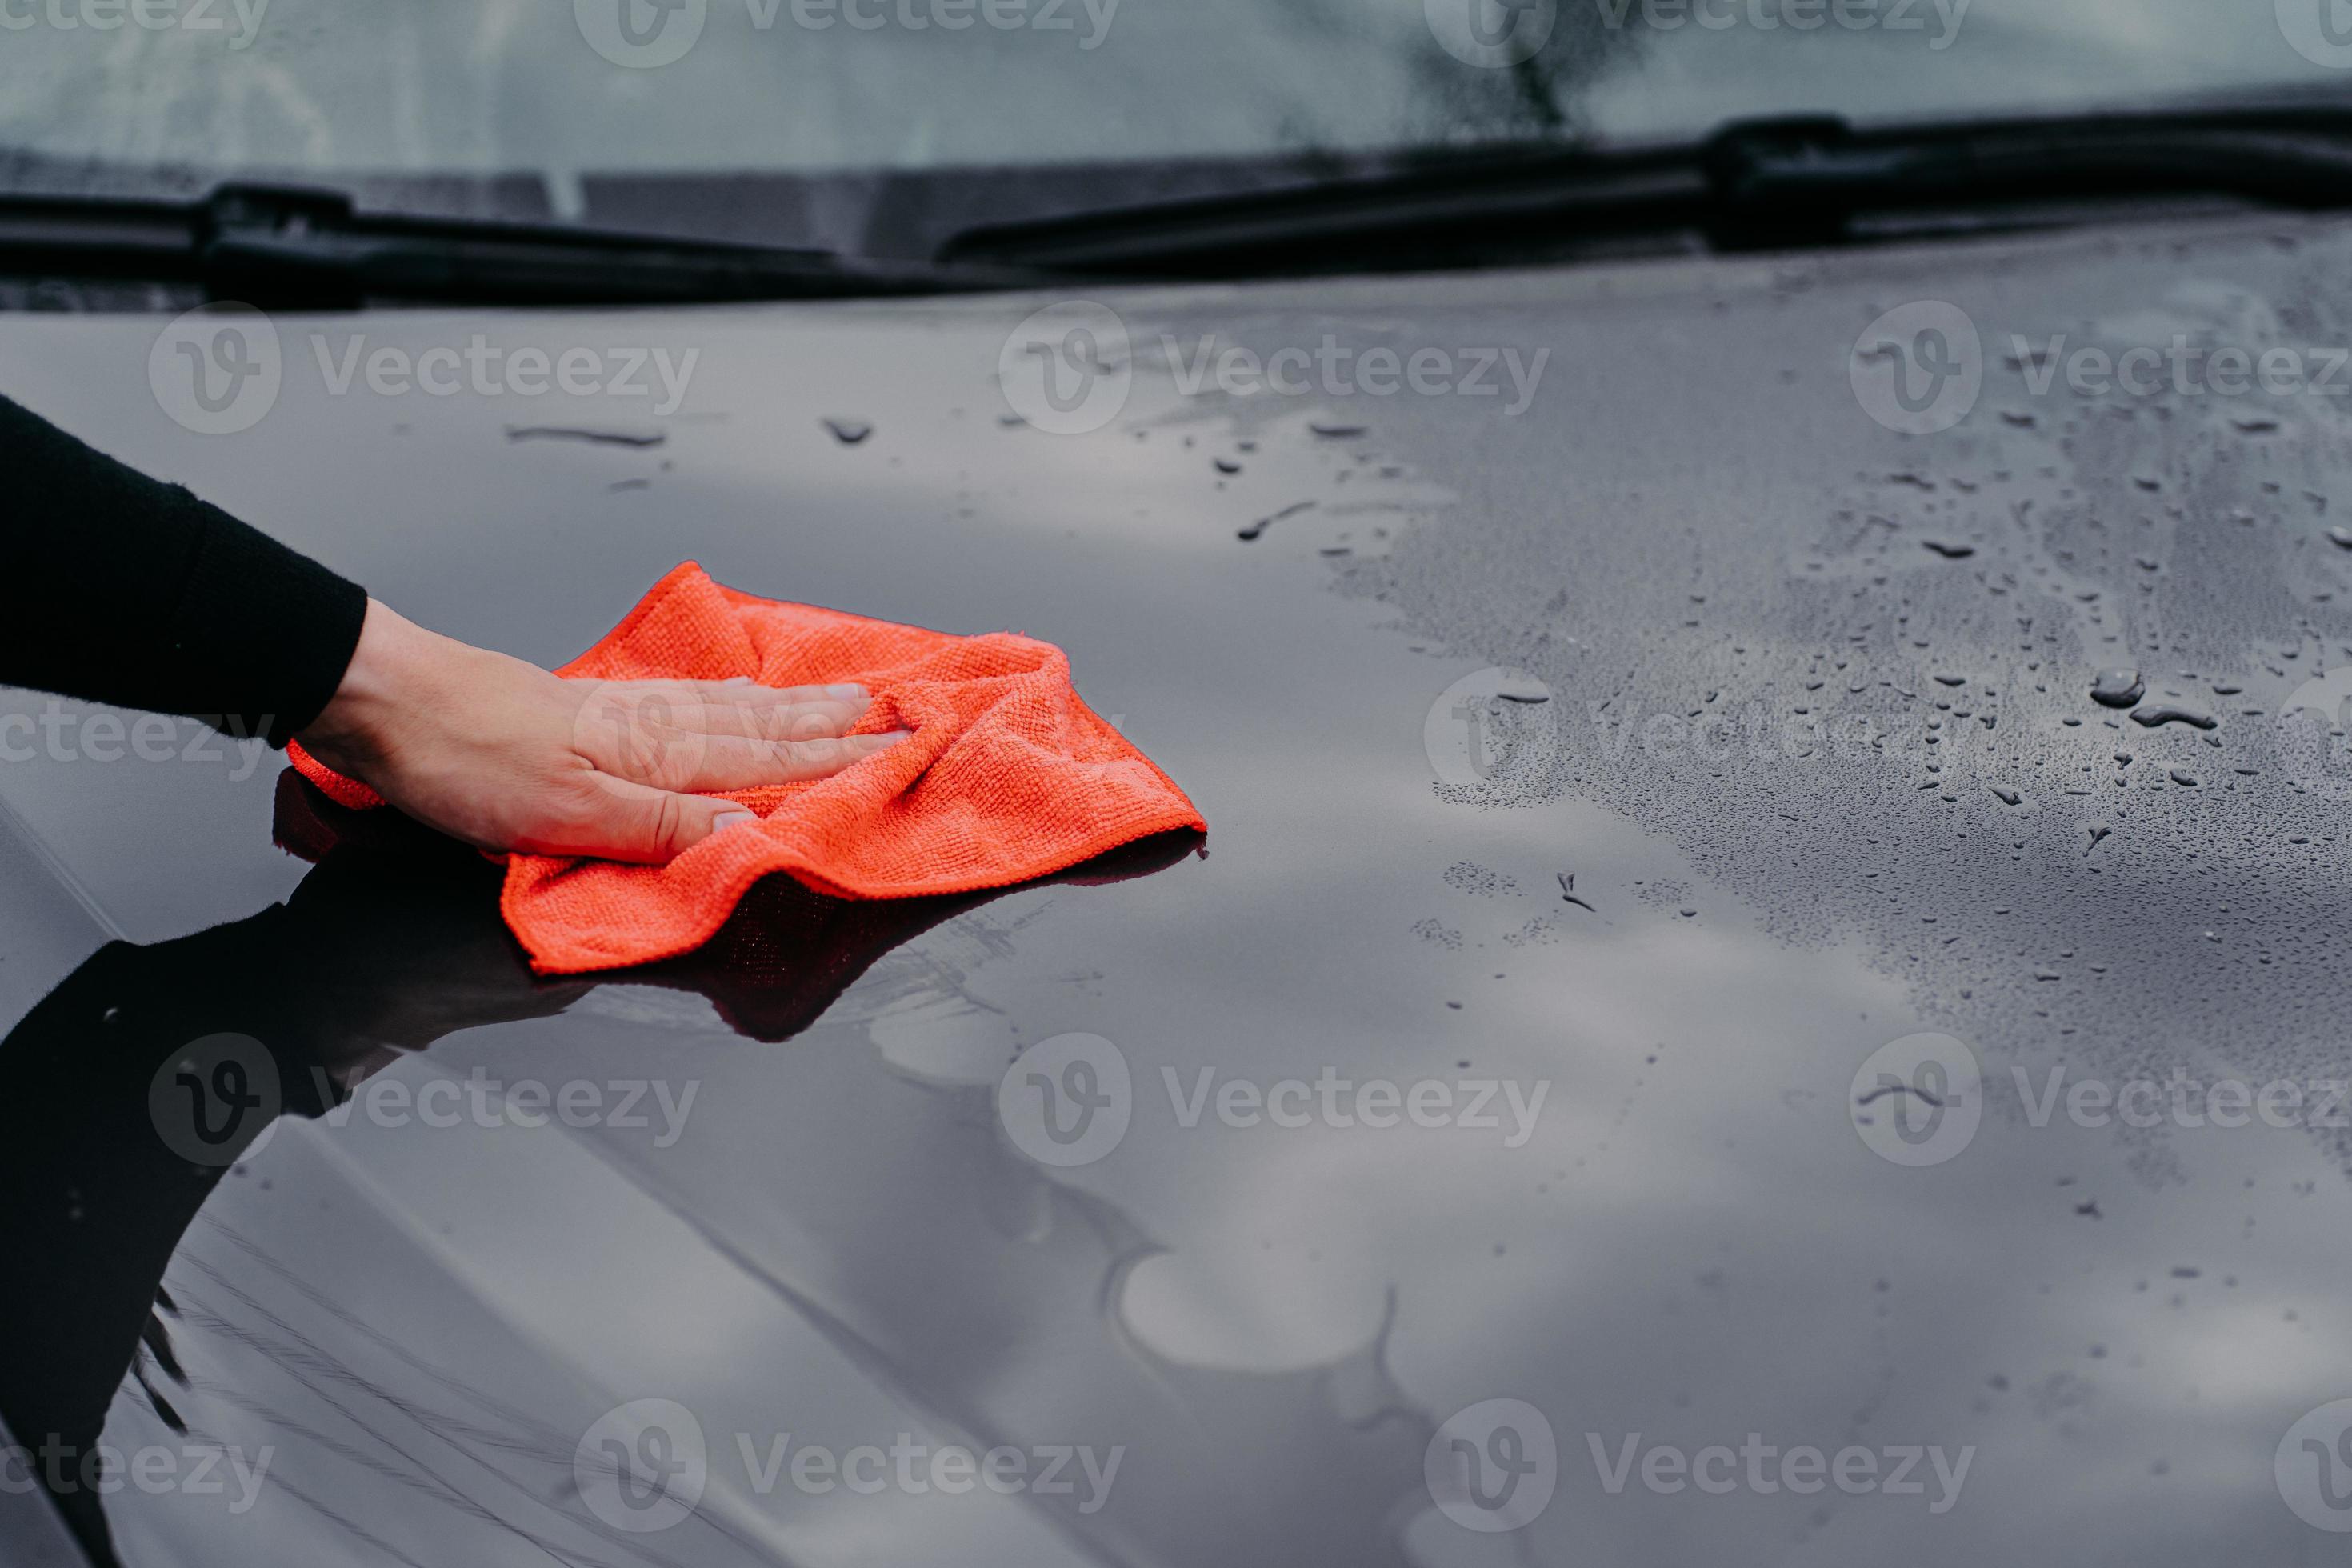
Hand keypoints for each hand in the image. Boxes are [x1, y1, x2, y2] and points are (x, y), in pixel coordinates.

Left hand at [295, 599, 906, 862]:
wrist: (386, 699)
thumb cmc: (463, 761)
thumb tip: (751, 833)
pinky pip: (687, 700)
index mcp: (650, 760)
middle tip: (892, 716)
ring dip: (790, 709)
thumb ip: (660, 827)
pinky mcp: (586, 709)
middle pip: (756, 731)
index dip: (829, 764)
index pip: (760, 764)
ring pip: (727, 711)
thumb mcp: (564, 815)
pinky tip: (739, 693)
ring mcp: (618, 714)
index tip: (893, 753)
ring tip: (841, 699)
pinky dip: (728, 696)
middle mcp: (647, 729)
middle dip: (829, 729)